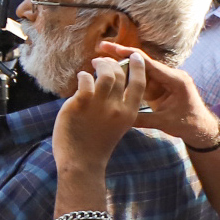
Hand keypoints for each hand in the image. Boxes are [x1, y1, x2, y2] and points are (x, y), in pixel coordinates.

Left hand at [55, 53, 146, 170]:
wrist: (81, 162)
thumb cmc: (96, 145)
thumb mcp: (117, 126)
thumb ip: (118, 107)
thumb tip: (110, 85)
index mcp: (129, 113)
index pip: (139, 83)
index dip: (137, 67)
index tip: (134, 56)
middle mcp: (117, 107)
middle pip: (120, 74)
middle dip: (112, 63)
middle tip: (102, 61)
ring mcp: (99, 105)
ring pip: (104, 73)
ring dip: (99, 65)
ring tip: (92, 65)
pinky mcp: (80, 104)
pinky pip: (85, 80)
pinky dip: (83, 76)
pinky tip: (81, 78)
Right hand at [89, 41, 219, 148]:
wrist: (200, 128)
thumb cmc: (187, 124)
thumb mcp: (163, 122)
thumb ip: (140, 118)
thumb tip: (116, 117)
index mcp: (175, 80)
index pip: (149, 64)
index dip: (129, 55)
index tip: (111, 48)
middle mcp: (170, 76)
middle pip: (142, 63)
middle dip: (122, 56)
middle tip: (102, 48)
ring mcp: (165, 80)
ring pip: (139, 71)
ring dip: (123, 69)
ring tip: (102, 64)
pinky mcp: (160, 86)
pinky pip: (141, 79)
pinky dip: (128, 78)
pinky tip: (112, 77)